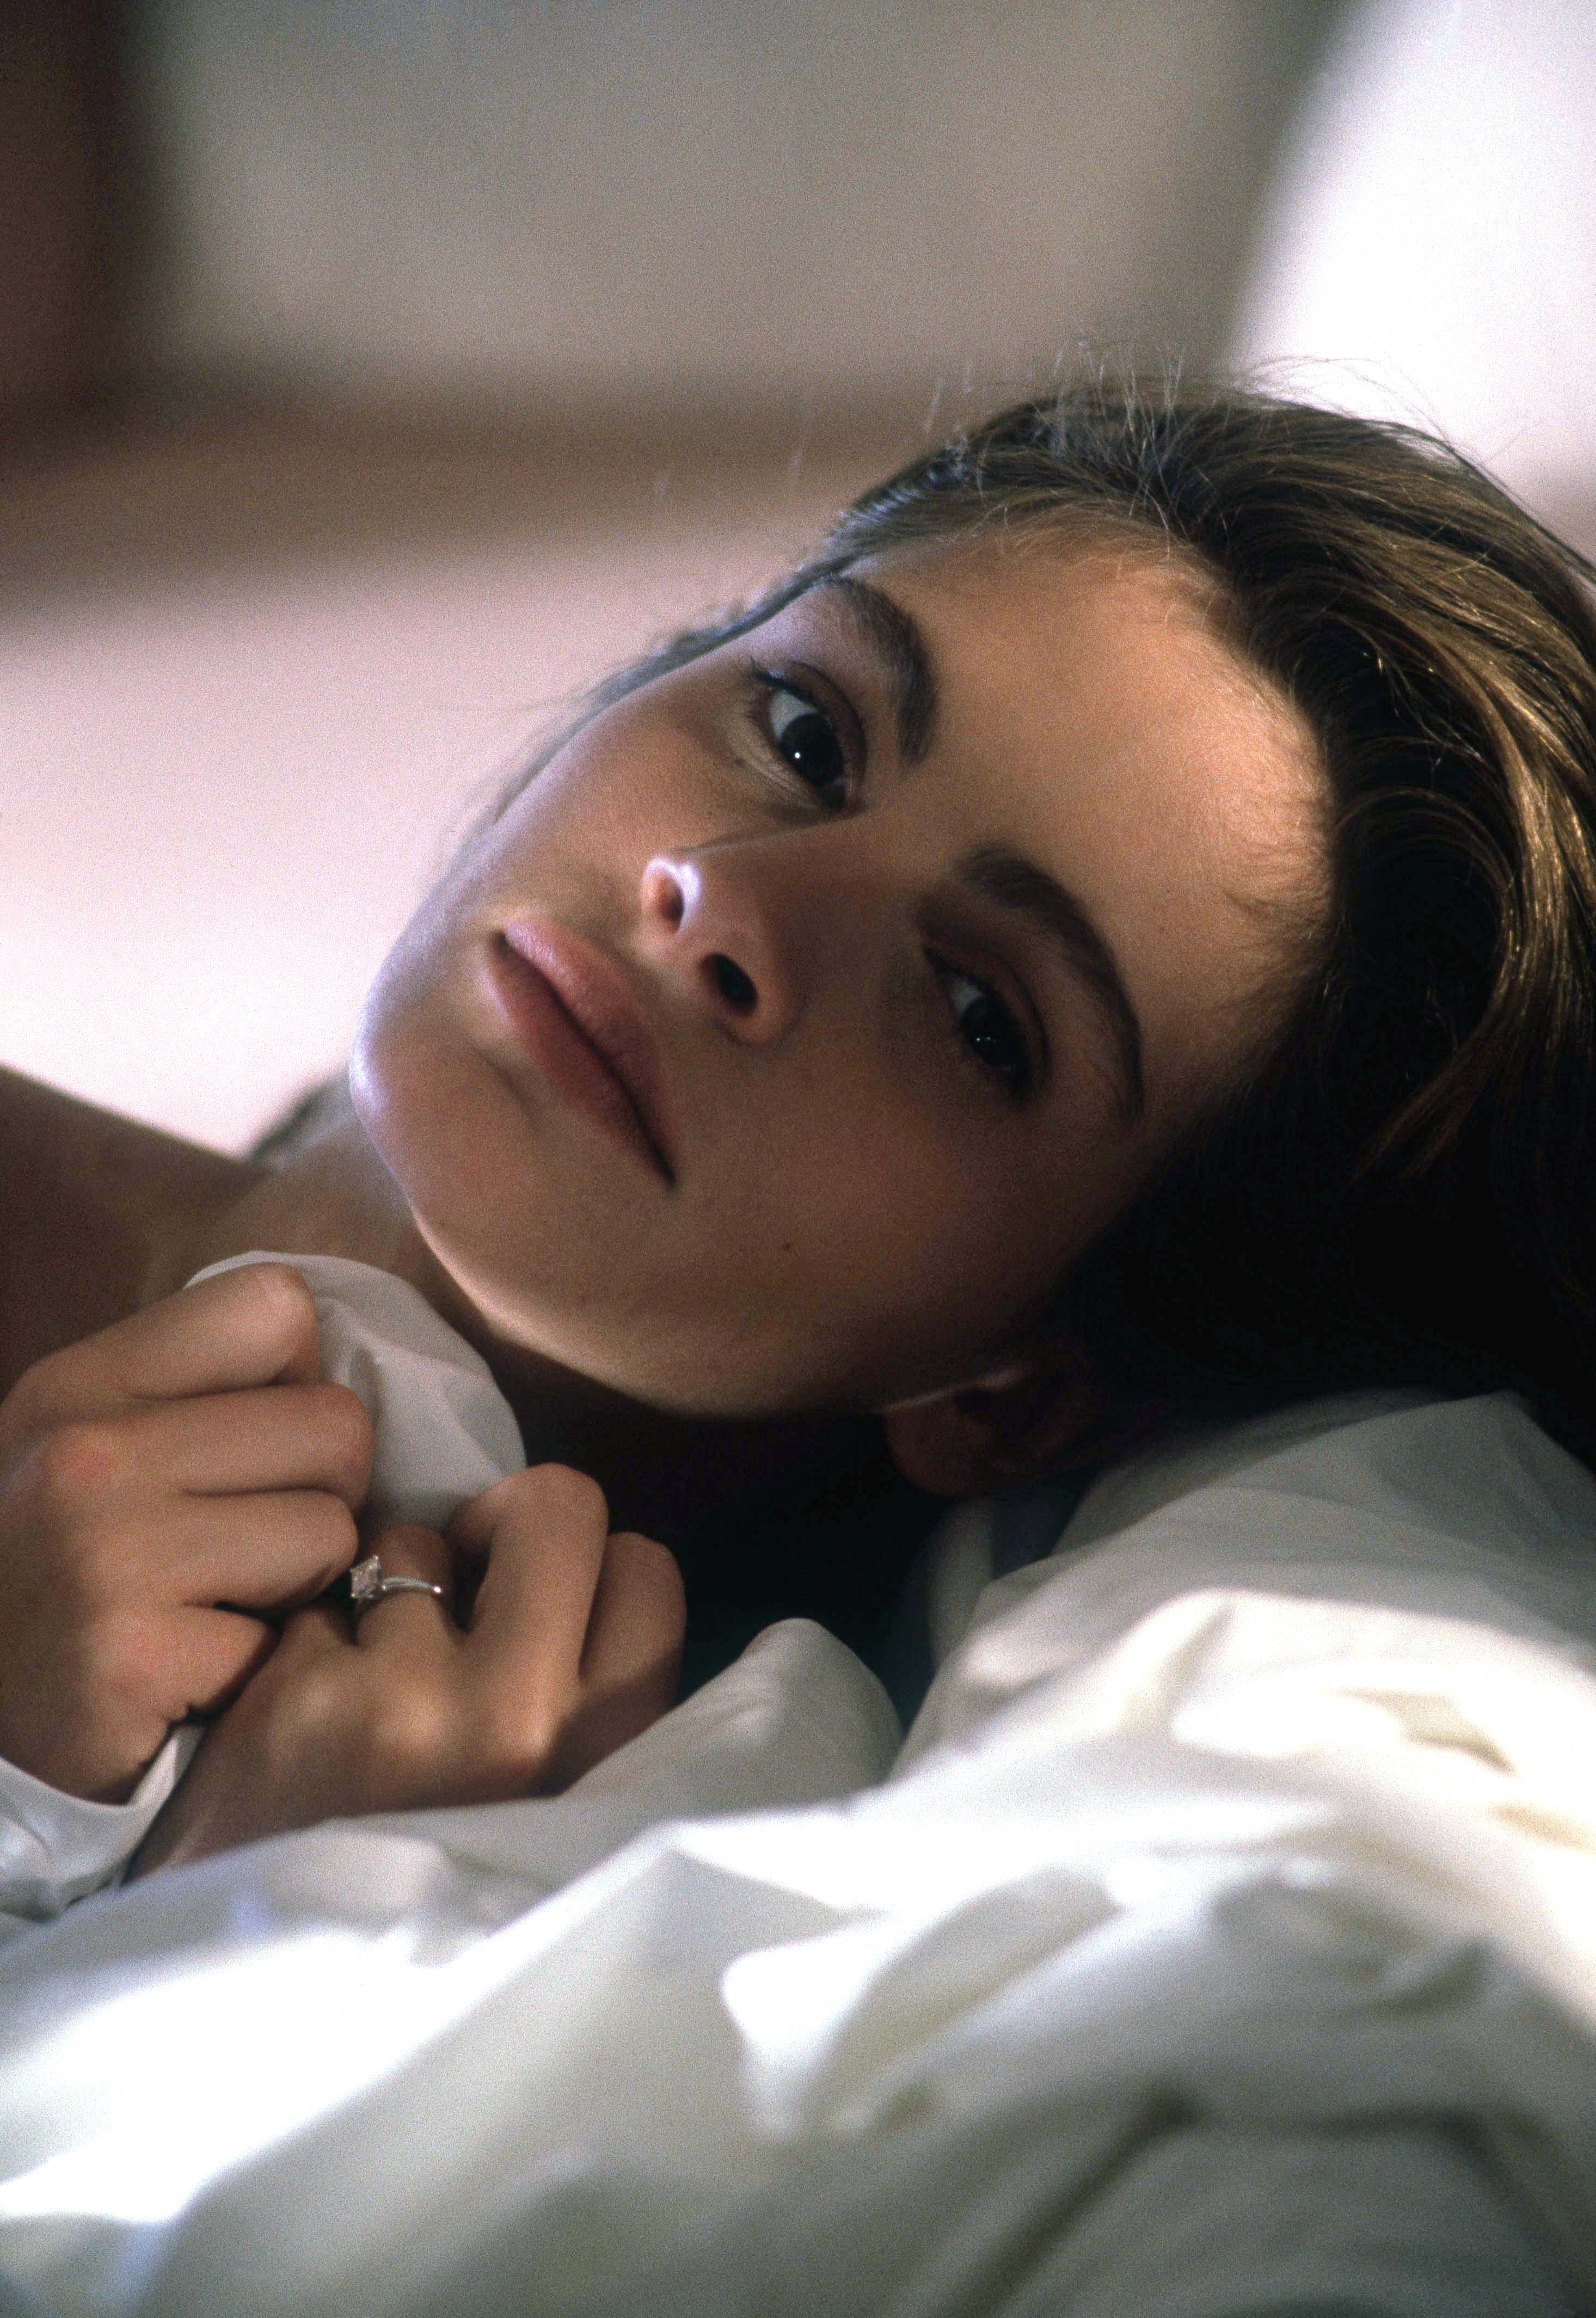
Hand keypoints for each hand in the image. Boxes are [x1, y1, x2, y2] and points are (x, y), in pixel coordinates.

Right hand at [0, 1264, 371, 1801]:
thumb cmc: (55, 1590)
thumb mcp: (95, 1459)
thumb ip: (199, 1399)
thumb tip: (341, 1368)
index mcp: (79, 1385)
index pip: (275, 1305)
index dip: (298, 1384)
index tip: (254, 1450)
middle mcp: (86, 1451)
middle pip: (336, 1424)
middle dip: (318, 1498)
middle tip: (242, 1555)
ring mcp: (107, 1551)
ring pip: (332, 1532)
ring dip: (299, 1588)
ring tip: (215, 1613)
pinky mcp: (135, 1655)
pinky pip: (289, 1640)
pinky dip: (259, 1671)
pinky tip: (191, 1681)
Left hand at [128, 1464, 685, 1874]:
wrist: (271, 2011)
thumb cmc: (434, 1898)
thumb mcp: (558, 1816)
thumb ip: (588, 1699)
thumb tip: (581, 1561)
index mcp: (599, 1756)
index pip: (646, 1567)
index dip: (592, 1573)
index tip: (552, 1614)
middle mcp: (515, 1718)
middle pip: (554, 1504)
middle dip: (509, 1524)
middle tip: (473, 1585)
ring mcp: (399, 1697)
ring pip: (416, 1541)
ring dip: (395, 1593)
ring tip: (377, 1680)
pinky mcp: (293, 1692)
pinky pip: (320, 1597)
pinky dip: (312, 1640)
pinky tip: (305, 1713)